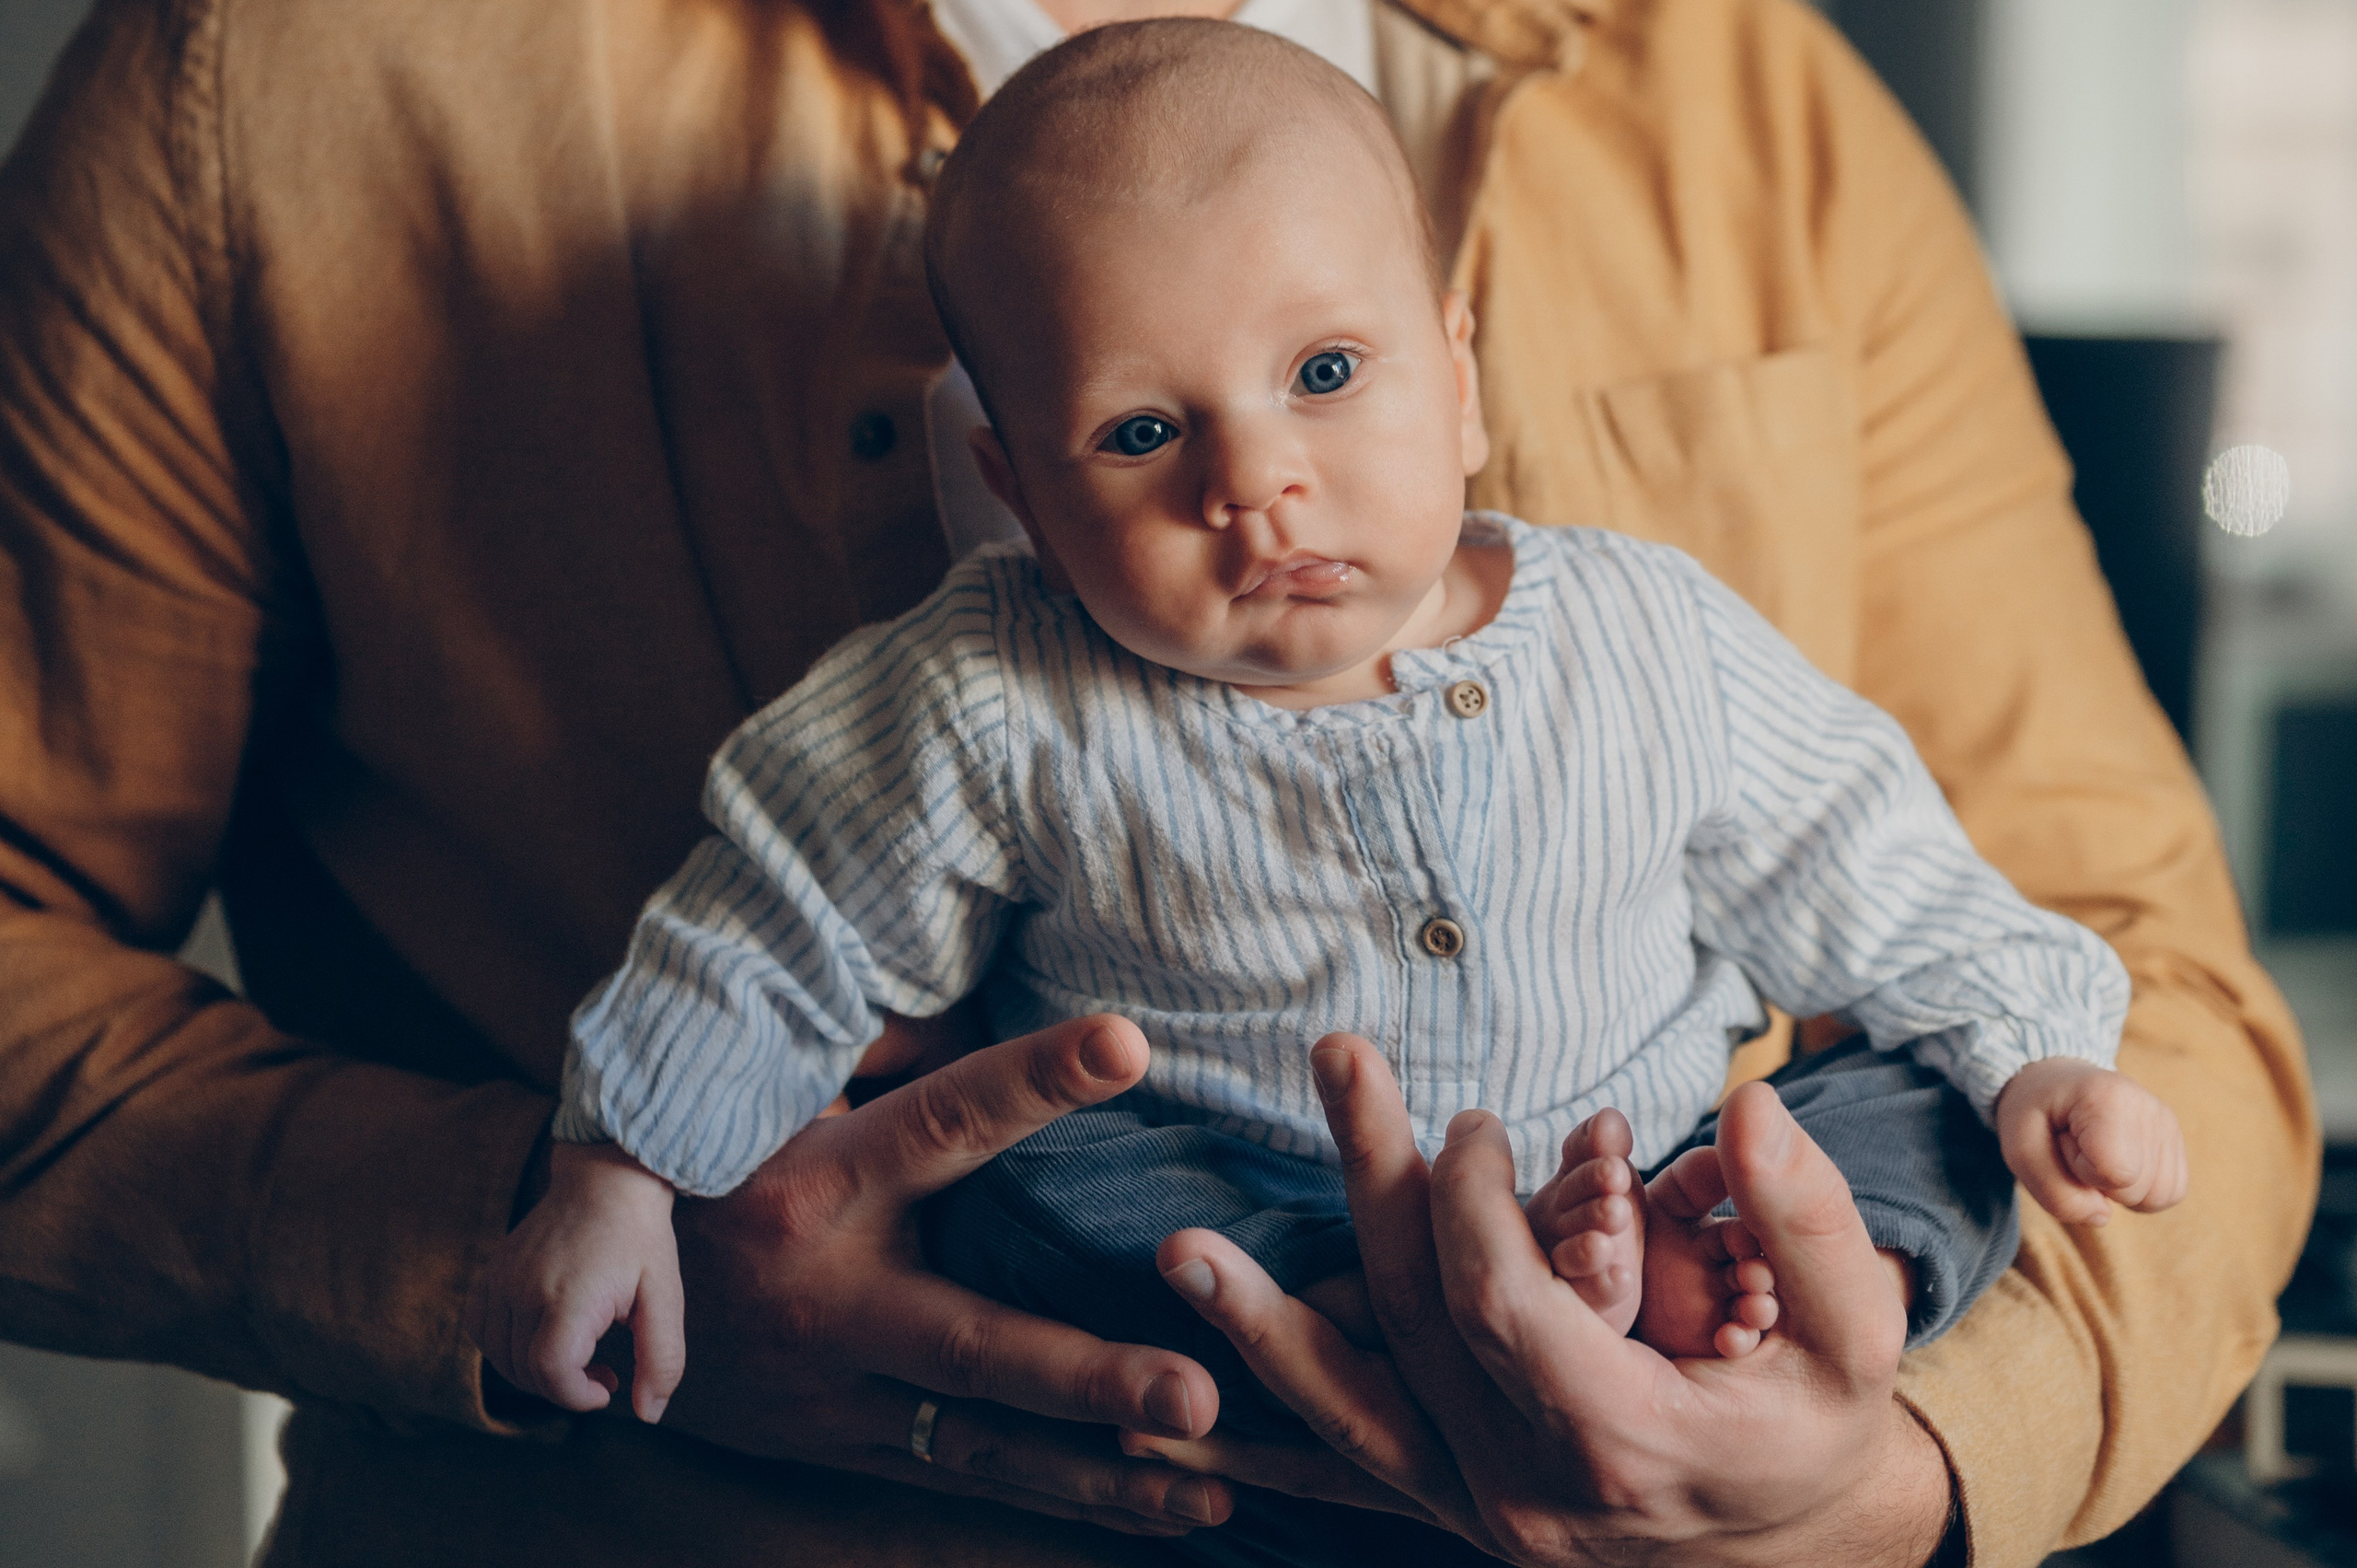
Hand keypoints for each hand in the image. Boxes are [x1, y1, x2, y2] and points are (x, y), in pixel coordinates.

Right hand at [468, 1140, 682, 1420]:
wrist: (607, 1178)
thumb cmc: (641, 1238)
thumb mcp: (666, 1297)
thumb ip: (662, 1358)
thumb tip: (649, 1414)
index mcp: (569, 1296)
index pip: (550, 1371)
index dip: (576, 1396)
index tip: (607, 1388)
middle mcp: (524, 1289)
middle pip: (526, 1371)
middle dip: (565, 1388)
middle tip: (605, 1372)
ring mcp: (500, 1279)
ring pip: (500, 1358)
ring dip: (536, 1373)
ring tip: (579, 1355)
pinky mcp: (491, 1273)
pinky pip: (481, 1330)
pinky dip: (506, 1349)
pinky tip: (543, 1337)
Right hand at [654, 1013, 1235, 1535]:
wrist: (598, 1308)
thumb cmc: (723, 1170)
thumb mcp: (778, 1101)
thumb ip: (884, 1059)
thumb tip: (984, 981)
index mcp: (819, 1185)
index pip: (942, 1120)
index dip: (1032, 1079)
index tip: (1128, 1043)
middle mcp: (830, 1301)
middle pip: (970, 1343)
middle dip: (1085, 1376)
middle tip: (1198, 1385)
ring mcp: (839, 1395)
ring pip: (983, 1447)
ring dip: (1102, 1473)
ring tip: (1215, 1480)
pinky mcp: (852, 1450)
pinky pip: (972, 1484)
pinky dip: (1067, 1502)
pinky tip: (1165, 1509)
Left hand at [1137, 1034, 1954, 1565]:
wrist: (1797, 1551)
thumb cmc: (1819, 1426)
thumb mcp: (1855, 1335)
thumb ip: (1806, 1221)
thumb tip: (1748, 1106)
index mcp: (1625, 1435)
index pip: (1502, 1299)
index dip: (1473, 1195)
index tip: (1477, 1117)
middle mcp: (1532, 1485)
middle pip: (1417, 1320)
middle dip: (1376, 1177)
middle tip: (1343, 1058)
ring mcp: (1480, 1509)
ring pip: (1357, 1406)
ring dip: (1265, 1323)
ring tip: (1179, 1257)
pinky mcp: (1453, 1509)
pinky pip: (1348, 1466)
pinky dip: (1269, 1427)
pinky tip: (1165, 1411)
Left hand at [1996, 1057, 2188, 1225]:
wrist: (2054, 1083)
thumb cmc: (2036, 1114)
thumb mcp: (2020, 1151)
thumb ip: (2055, 1194)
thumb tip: (2102, 1217)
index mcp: (2109, 1098)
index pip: (2116, 1174)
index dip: (2083, 1173)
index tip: (2065, 1142)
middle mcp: (2150, 1107)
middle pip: (2136, 1190)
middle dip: (2097, 1182)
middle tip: (2075, 1145)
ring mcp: (2168, 1122)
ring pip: (2158, 1197)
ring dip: (2119, 1188)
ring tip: (2094, 1152)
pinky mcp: (2176, 1137)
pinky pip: (2170, 1193)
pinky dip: (2139, 1189)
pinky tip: (2115, 1161)